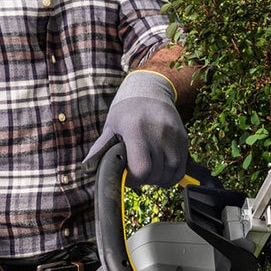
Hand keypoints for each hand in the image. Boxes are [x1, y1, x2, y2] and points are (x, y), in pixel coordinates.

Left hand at [85, 70, 187, 186]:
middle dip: (145, 180)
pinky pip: (181, 166)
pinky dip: (172, 175)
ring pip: (172, 171)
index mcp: (135, 128)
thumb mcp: (111, 127)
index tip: (128, 176)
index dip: (134, 179)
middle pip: (156, 172)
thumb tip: (87, 169)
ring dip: (160, 180)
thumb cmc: (126, 111)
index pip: (141, 168)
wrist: (150, 90)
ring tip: (150, 174)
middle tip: (138, 175)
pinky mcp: (183, 136)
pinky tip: (162, 172)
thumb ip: (101, 149)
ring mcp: (173, 134)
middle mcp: (157, 131)